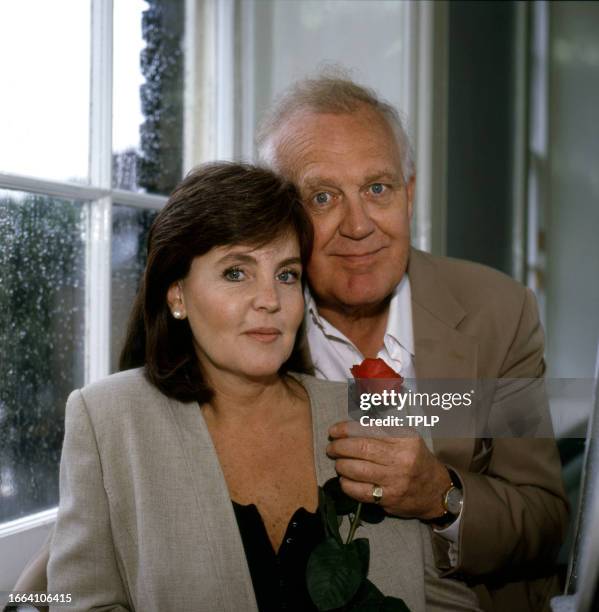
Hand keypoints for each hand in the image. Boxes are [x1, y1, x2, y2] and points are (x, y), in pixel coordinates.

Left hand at [326, 420, 451, 519]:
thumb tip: (349, 427)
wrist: (436, 491)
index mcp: (405, 439)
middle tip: (331, 448)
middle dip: (340, 447)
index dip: (346, 429)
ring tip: (337, 462)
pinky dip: (347, 485)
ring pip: (358, 470)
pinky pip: (361, 491)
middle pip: (361, 448)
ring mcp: (396, 480)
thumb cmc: (415, 460)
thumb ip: (381, 431)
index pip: (369, 429)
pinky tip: (344, 480)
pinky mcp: (390, 498)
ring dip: (341, 465)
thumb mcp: (406, 439)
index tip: (333, 431)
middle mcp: (401, 458)